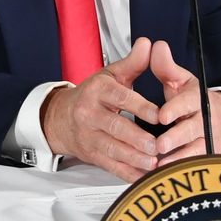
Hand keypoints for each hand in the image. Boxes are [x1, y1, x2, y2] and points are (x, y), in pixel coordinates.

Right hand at [40, 37, 162, 181]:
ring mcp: (89, 136)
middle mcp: (89, 113)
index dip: (140, 107)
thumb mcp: (110, 76)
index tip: (159, 115)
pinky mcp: (92, 155)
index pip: (120, 98)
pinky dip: (128, 173)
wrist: (61, 118)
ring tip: (154, 162)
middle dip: (137, 138)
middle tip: (157, 145)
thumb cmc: (93, 96)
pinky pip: (111, 166)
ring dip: (134, 158)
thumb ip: (133, 63)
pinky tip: (144, 175)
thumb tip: (149, 44)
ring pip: (112, 149)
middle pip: (114, 126)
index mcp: (97, 90)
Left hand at [151, 40, 220, 160]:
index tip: (161, 116)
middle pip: (192, 130)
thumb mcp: (182, 81)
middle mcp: (205, 120)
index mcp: (197, 99)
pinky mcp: (211, 156)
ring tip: (160, 164)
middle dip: (176, 137)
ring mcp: (209, 140)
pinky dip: (184, 170)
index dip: (176, 109)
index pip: (188, 103)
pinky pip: (198, 165)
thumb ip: (166, 66)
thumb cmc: (196, 101)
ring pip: (197, 151)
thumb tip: (155, 46)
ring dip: (179, 158)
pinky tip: (168, 174)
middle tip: (159, 144)